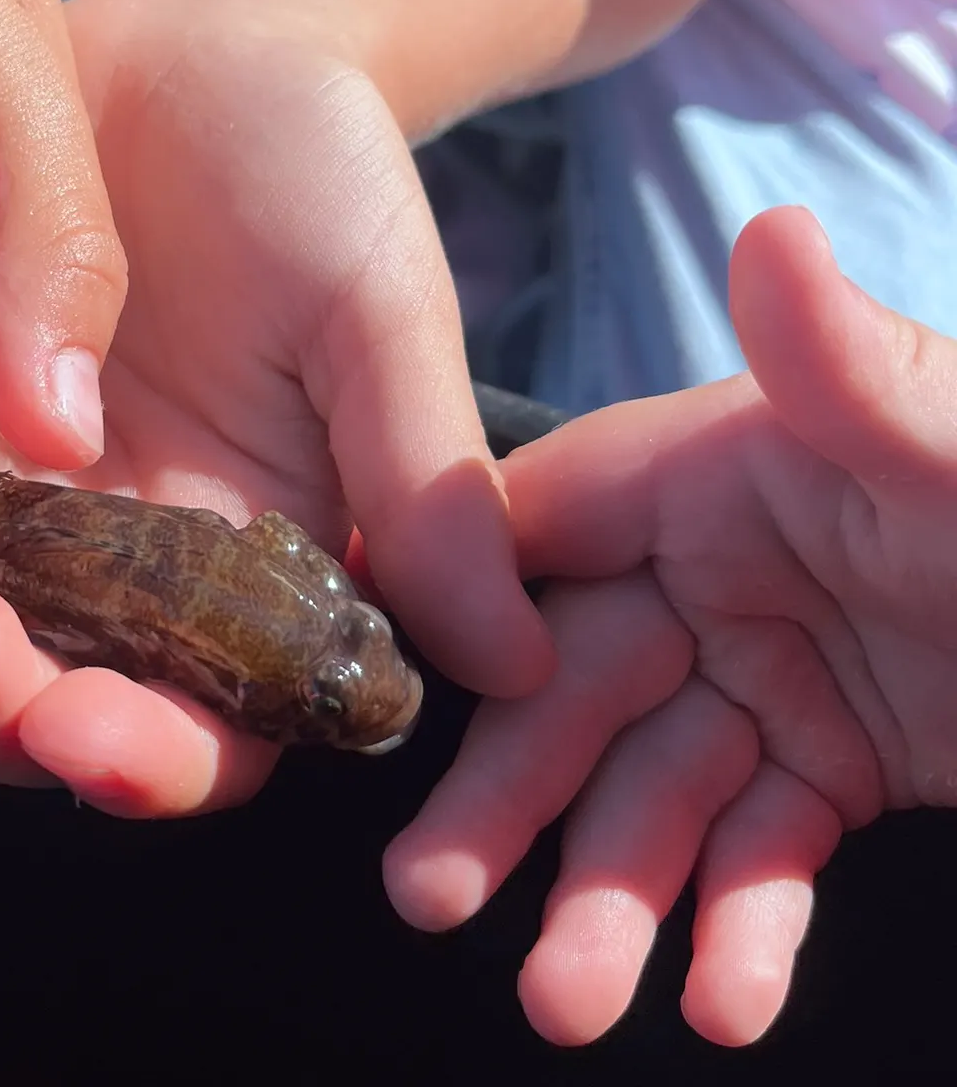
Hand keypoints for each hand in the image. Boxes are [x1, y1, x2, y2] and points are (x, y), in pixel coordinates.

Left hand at [0, 0, 553, 812]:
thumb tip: (520, 660)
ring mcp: (35, 514)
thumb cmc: (330, 181)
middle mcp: (142, 574)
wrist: (213, 57)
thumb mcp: (386, 319)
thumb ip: (429, 483)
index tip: (90, 736)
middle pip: (55, 711)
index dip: (151, 762)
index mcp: (261, 577)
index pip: (209, 728)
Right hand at [384, 205, 956, 1046]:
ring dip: (611, 896)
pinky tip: (724, 998)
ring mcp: (779, 676)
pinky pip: (761, 851)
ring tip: (573, 999)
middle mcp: (726, 570)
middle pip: (577, 682)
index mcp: (723, 468)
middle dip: (508, 794)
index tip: (372, 687)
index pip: (547, 523)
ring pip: (658, 790)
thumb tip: (773, 231)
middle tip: (432, 895)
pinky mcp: (840, 770)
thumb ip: (857, 368)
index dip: (456, 602)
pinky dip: (739, 925)